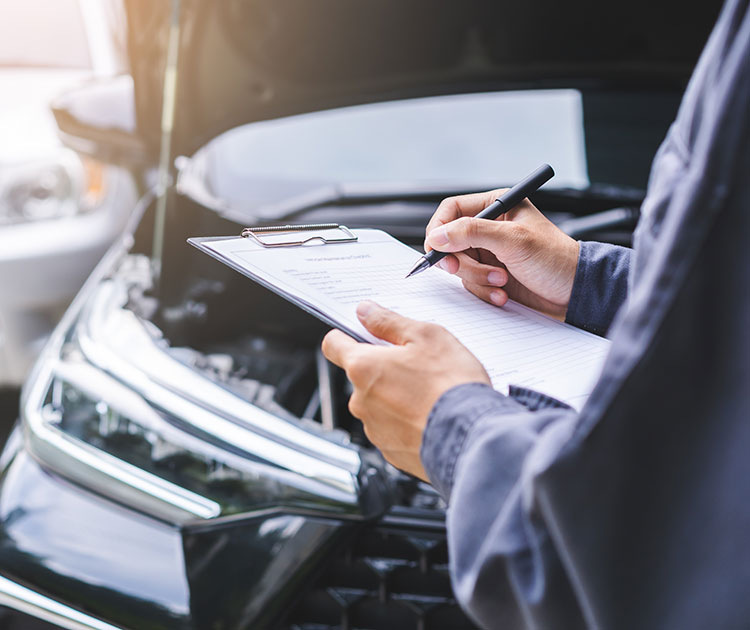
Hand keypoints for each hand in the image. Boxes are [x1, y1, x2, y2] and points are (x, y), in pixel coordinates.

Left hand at [321, 301, 489, 480]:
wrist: (472, 438)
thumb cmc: (451, 385)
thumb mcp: (426, 336)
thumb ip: (389, 322)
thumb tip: (365, 312)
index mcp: (363, 367)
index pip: (333, 345)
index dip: (344, 336)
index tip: (359, 333)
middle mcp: (361, 401)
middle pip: (362, 376)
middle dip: (383, 368)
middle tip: (416, 364)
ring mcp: (375, 429)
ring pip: (378, 404)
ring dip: (396, 396)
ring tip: (430, 393)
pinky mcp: (391, 451)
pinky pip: (393, 429)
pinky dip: (408, 421)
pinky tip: (432, 415)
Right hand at [425, 190, 578, 319]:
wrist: (574, 293)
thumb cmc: (555, 259)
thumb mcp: (513, 240)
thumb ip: (472, 233)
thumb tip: (438, 235)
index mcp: (496, 206)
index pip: (451, 210)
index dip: (439, 229)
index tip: (437, 249)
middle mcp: (489, 228)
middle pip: (450, 241)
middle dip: (460, 260)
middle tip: (461, 269)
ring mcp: (488, 253)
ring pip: (458, 265)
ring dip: (477, 278)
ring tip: (501, 281)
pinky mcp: (490, 275)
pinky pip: (469, 283)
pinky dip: (483, 291)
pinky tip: (502, 293)